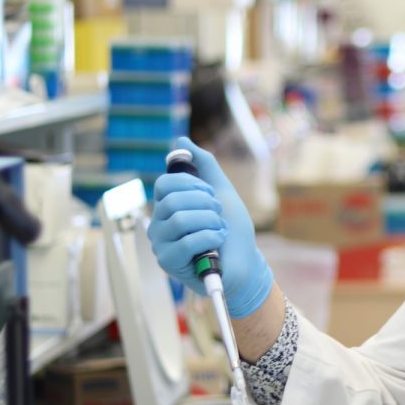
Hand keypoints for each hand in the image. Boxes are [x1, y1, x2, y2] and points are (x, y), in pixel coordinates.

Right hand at [148, 136, 272, 316]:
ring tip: (220, 230)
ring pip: (180, 220)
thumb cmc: (232, 230)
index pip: (165, 183)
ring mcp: (160, 244)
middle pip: (172, 200)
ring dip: (211, 222)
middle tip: (218, 215)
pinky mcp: (168, 262)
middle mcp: (158, 224)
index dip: (192, 185)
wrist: (246, 263)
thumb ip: (204, 166)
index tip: (210, 194)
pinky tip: (218, 244)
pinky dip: (211, 239)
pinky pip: (187, 242)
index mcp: (167, 206)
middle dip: (205, 204)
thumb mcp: (221, 191)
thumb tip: (181, 141)